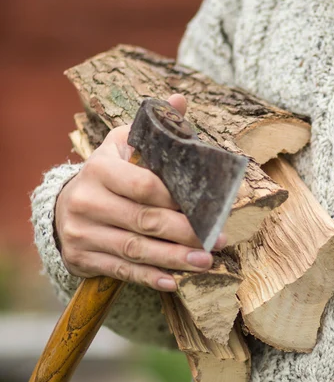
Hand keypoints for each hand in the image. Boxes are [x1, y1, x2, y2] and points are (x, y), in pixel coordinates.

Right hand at [55, 94, 225, 291]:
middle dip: (185, 232)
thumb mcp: (126, 145)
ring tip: (206, 262)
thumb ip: (156, 128)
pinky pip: (121, 270)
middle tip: (217, 240)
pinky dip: (149, 277)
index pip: (144, 184)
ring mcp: (82, 231)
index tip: (207, 207)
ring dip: (174, 258)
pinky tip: (174, 282)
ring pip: (135, 249)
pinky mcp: (82, 257)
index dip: (177, 198)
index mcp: (100, 168)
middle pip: (144, 220)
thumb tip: (179, 99)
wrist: (68, 204)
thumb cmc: (110, 172)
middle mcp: (87, 200)